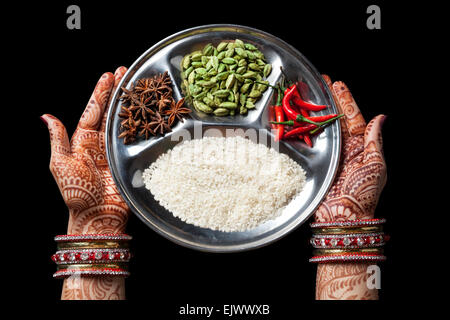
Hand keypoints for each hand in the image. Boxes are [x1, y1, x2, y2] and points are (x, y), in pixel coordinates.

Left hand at [42, 67, 129, 299]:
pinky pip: (136, 138)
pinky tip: (147, 110)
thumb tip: (45, 116)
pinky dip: (142, 123)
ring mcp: (117, 150)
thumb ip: (57, 139)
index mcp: (83, 140)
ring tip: (136, 84)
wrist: (97, 216)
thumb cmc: (76, 193)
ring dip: (129, 103)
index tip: (108, 75)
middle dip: (117, 91)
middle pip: (110, 111)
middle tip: (125, 72)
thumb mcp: (60, 164)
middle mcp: (101, 142)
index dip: (100, 93)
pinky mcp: (130, 159)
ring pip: (124, 121)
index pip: (92, 111)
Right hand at [314, 75, 386, 299]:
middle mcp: (342, 148)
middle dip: (327, 100)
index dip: (345, 100)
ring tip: (305, 94)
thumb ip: (375, 141)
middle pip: (334, 118)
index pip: (353, 117)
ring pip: (319, 127)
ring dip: (312, 110)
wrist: (343, 218)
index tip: (337, 84)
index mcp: (360, 146)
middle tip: (319, 82)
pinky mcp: (313, 163)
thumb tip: (381, 117)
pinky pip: (306, 143)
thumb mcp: (375, 166)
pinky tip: (294, 117)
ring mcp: (327, 155)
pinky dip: (300, 129)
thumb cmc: (363, 195)